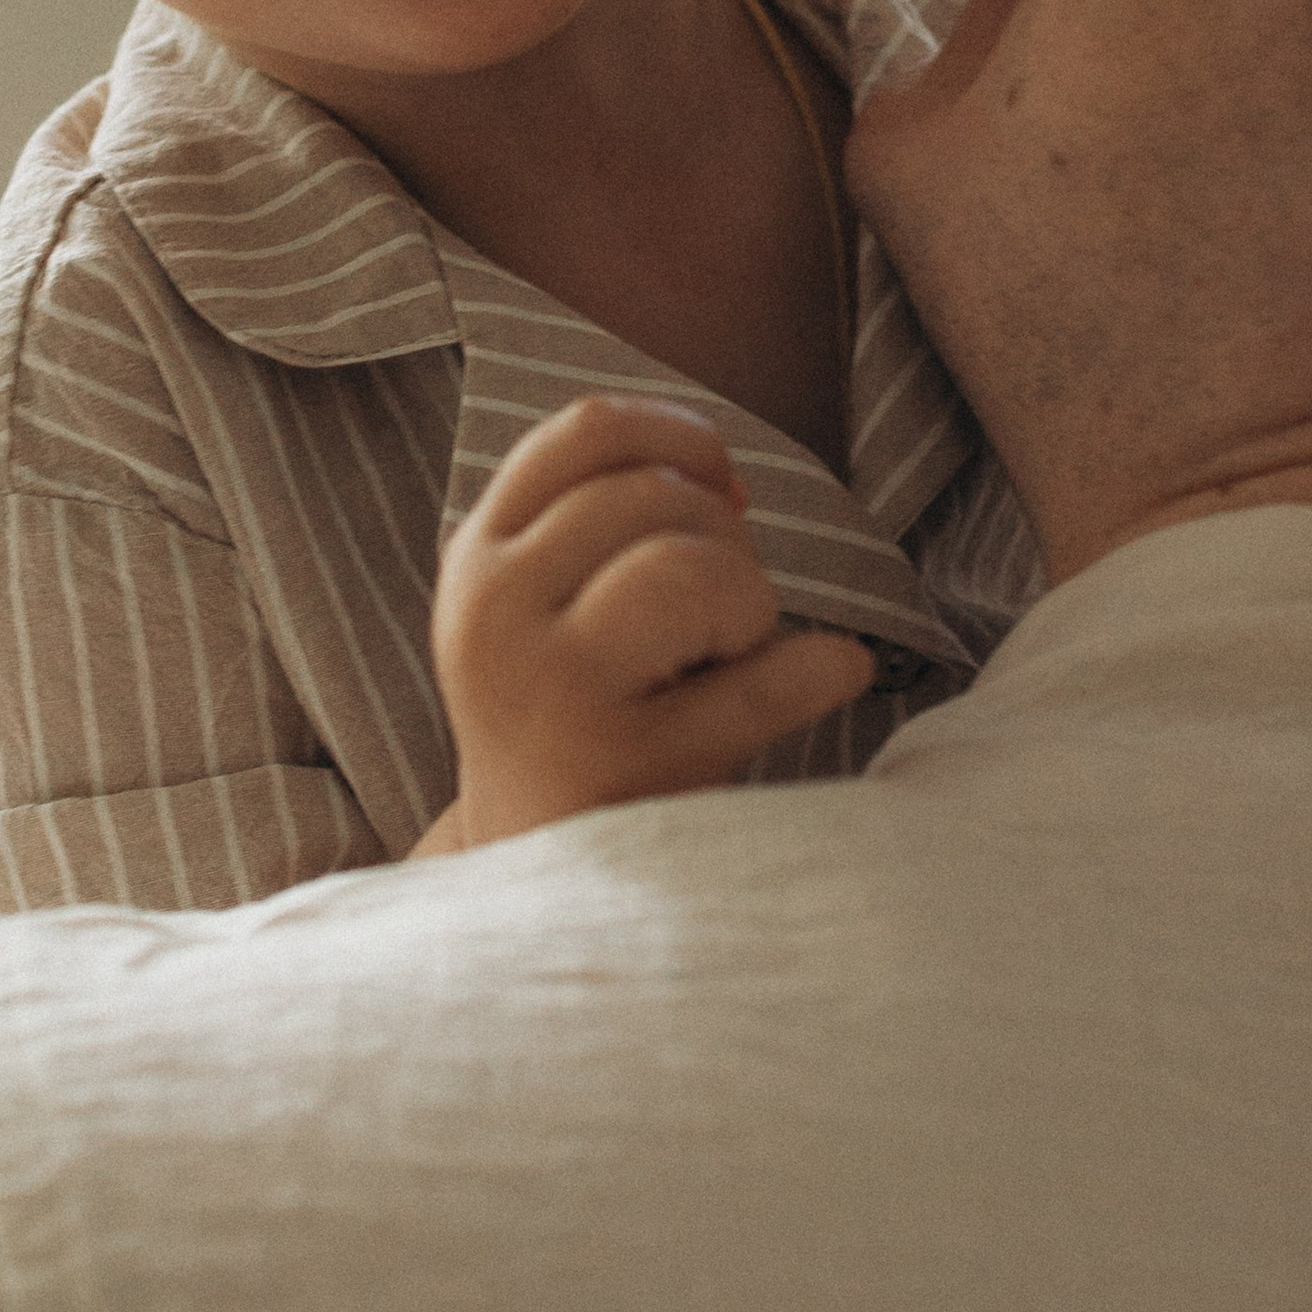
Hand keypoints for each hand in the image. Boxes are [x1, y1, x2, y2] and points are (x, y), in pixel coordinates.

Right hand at [428, 396, 877, 848]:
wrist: (534, 880)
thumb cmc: (572, 715)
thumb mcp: (549, 600)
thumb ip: (613, 515)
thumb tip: (733, 480)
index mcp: (478, 558)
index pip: (586, 430)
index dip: (676, 433)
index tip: (720, 480)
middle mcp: (494, 613)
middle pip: (654, 493)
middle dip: (719, 535)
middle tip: (709, 618)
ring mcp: (554, 690)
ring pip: (692, 565)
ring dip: (745, 600)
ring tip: (722, 661)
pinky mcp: (626, 768)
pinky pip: (757, 687)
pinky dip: (816, 671)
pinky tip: (834, 673)